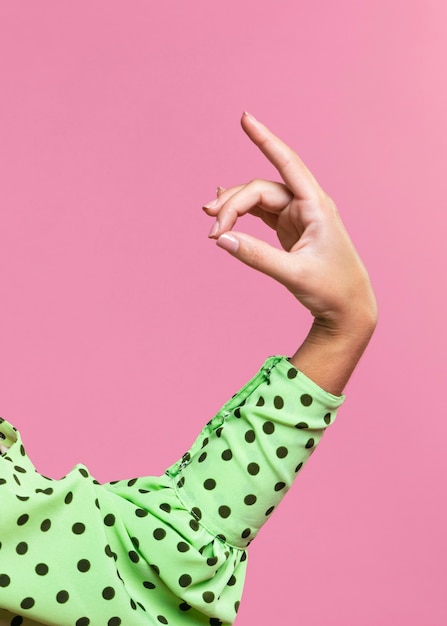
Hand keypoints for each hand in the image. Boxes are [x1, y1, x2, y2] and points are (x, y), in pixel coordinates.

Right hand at [203, 112, 376, 341]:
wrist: (348, 309)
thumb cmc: (332, 289)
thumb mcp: (293, 274)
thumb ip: (256, 256)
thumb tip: (221, 239)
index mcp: (316, 207)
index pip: (287, 163)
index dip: (265, 139)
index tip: (245, 118)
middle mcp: (307, 205)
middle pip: (260, 189)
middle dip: (232, 204)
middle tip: (211, 228)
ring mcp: (297, 216)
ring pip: (258, 201)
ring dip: (233, 208)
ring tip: (211, 224)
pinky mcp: (289, 229)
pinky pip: (261, 213)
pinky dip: (242, 214)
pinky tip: (224, 213)